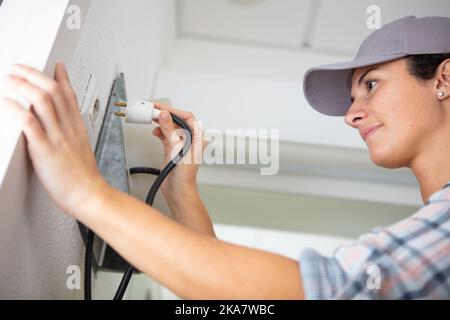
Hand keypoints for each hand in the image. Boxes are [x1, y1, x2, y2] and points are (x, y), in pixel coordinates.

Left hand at [2, 63, 106, 215]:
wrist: (88, 195)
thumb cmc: (83, 178)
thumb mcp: (81, 150)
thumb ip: (70, 135)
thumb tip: (60, 129)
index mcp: (77, 128)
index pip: (70, 96)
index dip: (62, 78)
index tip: (56, 67)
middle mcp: (67, 129)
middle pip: (54, 92)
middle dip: (35, 75)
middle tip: (20, 68)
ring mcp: (57, 138)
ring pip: (42, 101)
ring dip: (24, 85)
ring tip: (11, 79)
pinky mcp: (45, 150)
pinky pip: (29, 124)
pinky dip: (16, 109)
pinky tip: (6, 103)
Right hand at [152, 102, 205, 200]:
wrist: (178, 190)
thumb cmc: (185, 174)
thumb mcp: (176, 147)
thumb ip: (169, 130)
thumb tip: (164, 115)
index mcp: (198, 138)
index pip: (188, 118)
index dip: (175, 111)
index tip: (163, 108)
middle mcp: (190, 140)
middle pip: (178, 121)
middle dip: (166, 115)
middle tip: (155, 110)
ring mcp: (181, 145)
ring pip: (171, 128)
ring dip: (161, 123)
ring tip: (152, 119)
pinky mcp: (172, 150)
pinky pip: (165, 136)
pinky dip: (159, 132)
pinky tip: (155, 131)